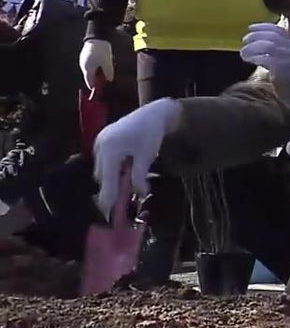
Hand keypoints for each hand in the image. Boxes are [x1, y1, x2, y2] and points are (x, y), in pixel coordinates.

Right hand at [79, 39, 113, 89]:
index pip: (90, 82)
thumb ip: (108, 73)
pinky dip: (95, 66)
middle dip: (97, 79)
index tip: (99, 91)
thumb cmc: (102, 50)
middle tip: (104, 80)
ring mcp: (83, 60)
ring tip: (105, 70)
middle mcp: (83, 65)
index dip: (94, 87)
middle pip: (90, 76)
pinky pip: (90, 64)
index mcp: (88, 69)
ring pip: (90, 70)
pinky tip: (101, 63)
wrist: (97, 36)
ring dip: (96, 72)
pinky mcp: (84, 55)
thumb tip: (109, 80)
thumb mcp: (107, 63)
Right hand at [92, 98, 181, 217]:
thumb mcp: (147, 156)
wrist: (153, 114)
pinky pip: (103, 162)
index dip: (108, 196)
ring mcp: (99, 142)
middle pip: (102, 176)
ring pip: (102, 170)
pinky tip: (123, 173)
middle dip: (111, 189)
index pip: (107, 178)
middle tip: (120, 205)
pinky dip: (112, 170)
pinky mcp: (101, 141)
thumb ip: (140, 176)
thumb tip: (139, 194)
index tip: (108, 213)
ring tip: (126, 187)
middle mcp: (100, 145)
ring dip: (112, 180)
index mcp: (111, 148)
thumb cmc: (151, 134)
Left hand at [240, 23, 289, 112]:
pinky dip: (256, 57)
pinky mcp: (286, 69)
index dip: (263, 27)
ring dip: (252, 47)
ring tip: (244, 53)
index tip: (251, 27)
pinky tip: (250, 60)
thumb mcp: (289, 63)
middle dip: (255, 36)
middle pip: (272, 36)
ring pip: (268, 45)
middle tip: (244, 41)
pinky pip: (267, 58)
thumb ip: (279, 53)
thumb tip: (259, 45)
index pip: (279, 30)